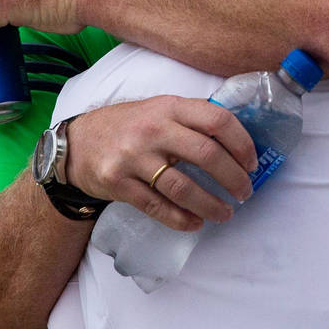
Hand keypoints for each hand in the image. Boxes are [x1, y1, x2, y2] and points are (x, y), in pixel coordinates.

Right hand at [65, 97, 257, 231]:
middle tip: (245, 193)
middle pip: (207, 155)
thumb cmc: (127, 126)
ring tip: (225, 213)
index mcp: (169, 106)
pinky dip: (181, 219)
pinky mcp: (119, 183)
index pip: (217, 120)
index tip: (252, 163)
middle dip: (234, 179)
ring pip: (184, 187)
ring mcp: (134, 157)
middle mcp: (153, 129)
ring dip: (211, 205)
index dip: (242, 144)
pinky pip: (158, 206)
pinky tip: (194, 222)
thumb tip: (236, 142)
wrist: (76, 143)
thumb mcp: (158, 109)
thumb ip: (190, 119)